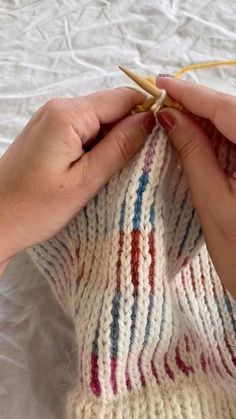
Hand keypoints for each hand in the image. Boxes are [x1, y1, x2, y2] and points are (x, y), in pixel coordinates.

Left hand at [0, 87, 154, 272]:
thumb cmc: (34, 208)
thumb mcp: (85, 181)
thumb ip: (120, 147)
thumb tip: (150, 119)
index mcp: (68, 115)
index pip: (123, 98)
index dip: (148, 112)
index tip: (164, 137)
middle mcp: (58, 108)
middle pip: (111, 107)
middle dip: (130, 130)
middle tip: (139, 162)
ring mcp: (51, 119)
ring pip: (99, 120)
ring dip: (114, 141)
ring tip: (116, 171)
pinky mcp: (48, 133)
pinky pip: (83, 130)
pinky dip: (97, 146)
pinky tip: (97, 169)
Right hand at [157, 76, 235, 297]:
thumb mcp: (212, 204)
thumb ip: (194, 155)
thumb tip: (169, 117)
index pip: (228, 111)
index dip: (193, 94)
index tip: (163, 83)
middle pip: (235, 113)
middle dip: (199, 105)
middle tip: (164, 103)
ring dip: (209, 119)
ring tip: (175, 118)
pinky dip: (221, 136)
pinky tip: (200, 138)